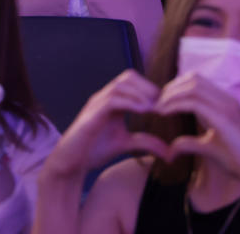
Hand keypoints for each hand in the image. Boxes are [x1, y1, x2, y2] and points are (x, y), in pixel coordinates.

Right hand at [44, 70, 169, 178]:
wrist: (70, 163)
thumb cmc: (94, 150)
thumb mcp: (126, 144)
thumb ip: (146, 142)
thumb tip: (170, 152)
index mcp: (112, 101)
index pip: (133, 81)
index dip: (151, 88)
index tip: (167, 103)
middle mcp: (103, 97)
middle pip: (128, 77)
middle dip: (147, 87)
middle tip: (163, 103)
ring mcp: (96, 104)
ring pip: (120, 85)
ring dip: (140, 93)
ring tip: (155, 107)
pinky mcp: (91, 115)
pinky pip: (112, 100)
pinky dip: (130, 102)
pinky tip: (143, 111)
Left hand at [154, 72, 239, 185]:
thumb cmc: (238, 160)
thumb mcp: (208, 148)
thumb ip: (189, 143)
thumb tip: (170, 149)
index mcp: (224, 102)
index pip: (197, 81)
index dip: (176, 87)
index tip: (161, 102)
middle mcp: (226, 99)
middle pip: (193, 78)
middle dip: (171, 88)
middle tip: (156, 103)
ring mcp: (227, 106)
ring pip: (193, 86)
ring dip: (171, 95)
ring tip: (158, 108)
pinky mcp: (224, 118)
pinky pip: (195, 103)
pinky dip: (176, 104)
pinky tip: (165, 114)